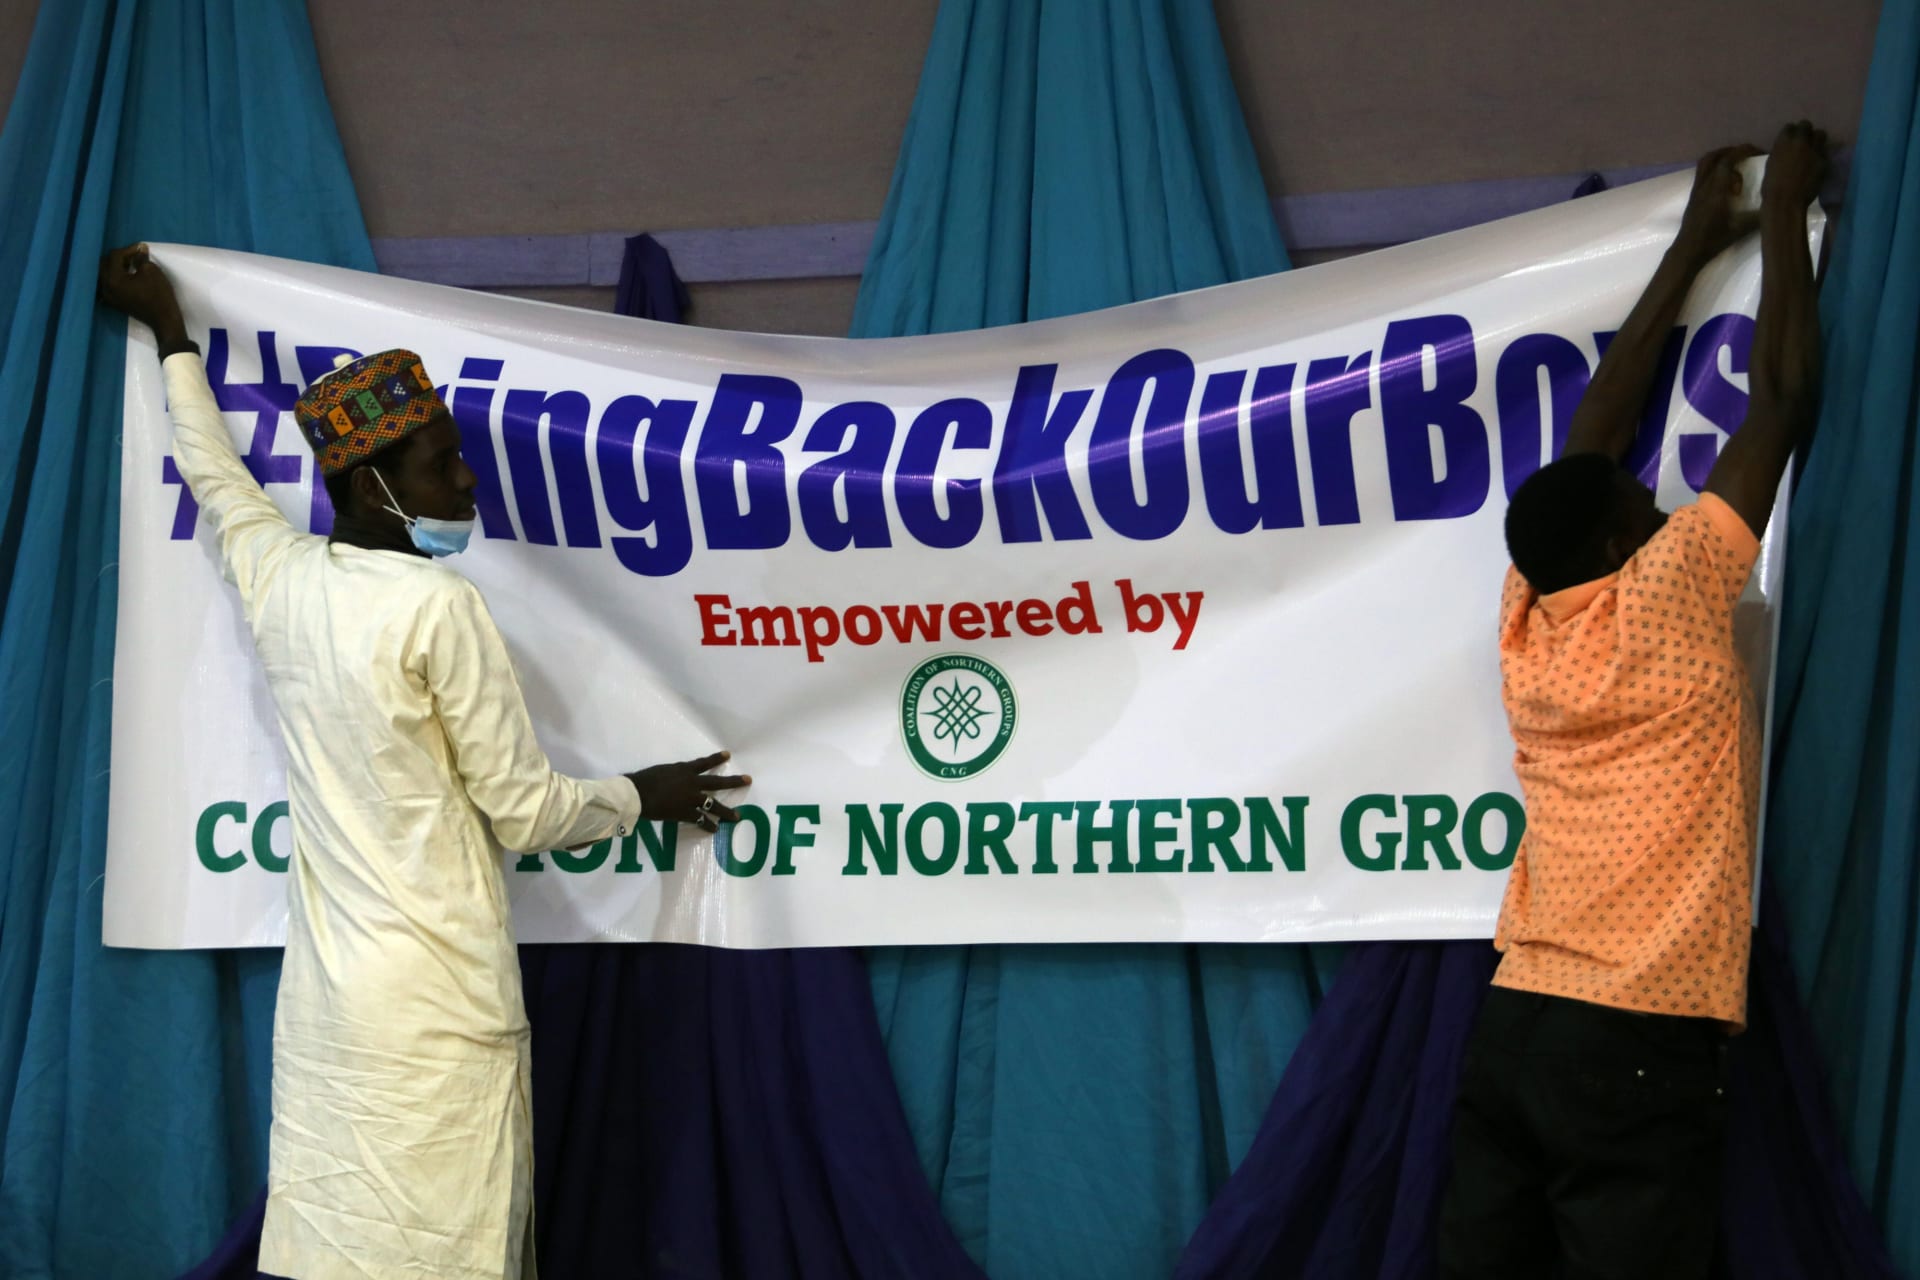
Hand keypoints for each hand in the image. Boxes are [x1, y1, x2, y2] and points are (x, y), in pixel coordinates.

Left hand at [97, 243, 186, 343]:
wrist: (163, 319)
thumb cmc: (158, 294)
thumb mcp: (152, 271)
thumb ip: (141, 258)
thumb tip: (140, 249)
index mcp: (113, 279)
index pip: (115, 256)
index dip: (128, 249)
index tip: (141, 247)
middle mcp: (105, 286)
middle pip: (105, 264)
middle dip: (119, 256)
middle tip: (134, 254)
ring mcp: (108, 295)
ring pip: (105, 273)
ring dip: (115, 266)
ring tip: (129, 263)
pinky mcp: (113, 301)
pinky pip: (108, 283)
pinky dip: (114, 276)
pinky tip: (124, 274)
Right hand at [626, 751, 749, 831]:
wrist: (638, 794)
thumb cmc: (644, 780)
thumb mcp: (661, 771)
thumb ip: (671, 774)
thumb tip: (672, 778)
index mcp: (684, 770)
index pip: (703, 762)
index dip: (716, 758)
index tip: (728, 755)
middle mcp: (691, 783)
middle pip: (717, 782)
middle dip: (733, 782)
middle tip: (748, 780)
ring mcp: (690, 799)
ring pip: (713, 805)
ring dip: (726, 812)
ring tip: (736, 817)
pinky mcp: (685, 813)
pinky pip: (700, 820)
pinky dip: (707, 825)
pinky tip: (715, 829)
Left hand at [1676, 144, 1762, 261]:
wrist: (1688, 250)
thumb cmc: (1713, 240)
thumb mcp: (1740, 229)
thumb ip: (1759, 216)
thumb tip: (1777, 205)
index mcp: (1716, 190)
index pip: (1727, 161)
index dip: (1743, 151)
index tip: (1758, 151)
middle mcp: (1704, 185)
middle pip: (1714, 157)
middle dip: (1733, 151)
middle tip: (1748, 155)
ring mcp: (1695, 189)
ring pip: (1704, 163)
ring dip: (1721, 157)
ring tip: (1736, 164)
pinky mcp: (1692, 195)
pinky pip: (1702, 172)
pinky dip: (1714, 168)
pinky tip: (1725, 180)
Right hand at [1762, 120, 1829, 210]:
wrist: (1786, 201)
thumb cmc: (1771, 187)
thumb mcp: (1771, 165)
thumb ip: (1780, 153)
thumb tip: (1786, 150)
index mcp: (1782, 142)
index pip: (1789, 127)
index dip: (1791, 132)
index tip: (1790, 138)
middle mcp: (1799, 142)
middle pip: (1806, 125)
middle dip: (1805, 131)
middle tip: (1804, 139)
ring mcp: (1814, 150)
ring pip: (1820, 134)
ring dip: (1816, 139)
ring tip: (1813, 147)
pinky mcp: (1824, 160)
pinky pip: (1824, 151)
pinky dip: (1821, 154)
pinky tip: (1816, 162)